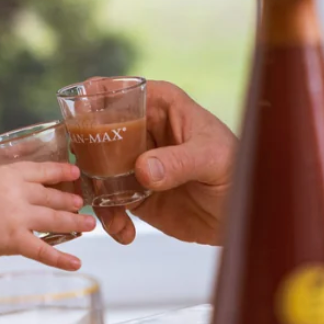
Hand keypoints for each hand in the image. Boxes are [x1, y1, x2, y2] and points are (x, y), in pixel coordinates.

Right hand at [0, 161, 94, 269]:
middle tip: (82, 202)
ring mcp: (21, 217)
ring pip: (56, 219)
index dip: (61, 171)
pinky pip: (44, 251)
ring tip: (89, 224)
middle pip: (53, 196)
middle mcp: (21, 193)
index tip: (74, 172)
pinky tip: (76, 263)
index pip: (43, 171)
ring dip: (75, 222)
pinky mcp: (16, 241)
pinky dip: (61, 259)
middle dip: (70, 200)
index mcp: (10, 174)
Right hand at [96, 80, 235, 246]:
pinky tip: (126, 232)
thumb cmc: (239, 171)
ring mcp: (135, 162)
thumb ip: (179, 162)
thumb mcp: (213, 161)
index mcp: (161, 105)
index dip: (91, 99)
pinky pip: (109, 202)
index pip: (118, 91)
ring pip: (96, 169)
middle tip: (82, 177)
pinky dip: (110, 219)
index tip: (77, 119)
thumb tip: (143, 169)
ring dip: (94, 193)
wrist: (246, 215)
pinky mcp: (134, 194)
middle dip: (84, 154)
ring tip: (113, 218)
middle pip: (96, 131)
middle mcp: (142, 130)